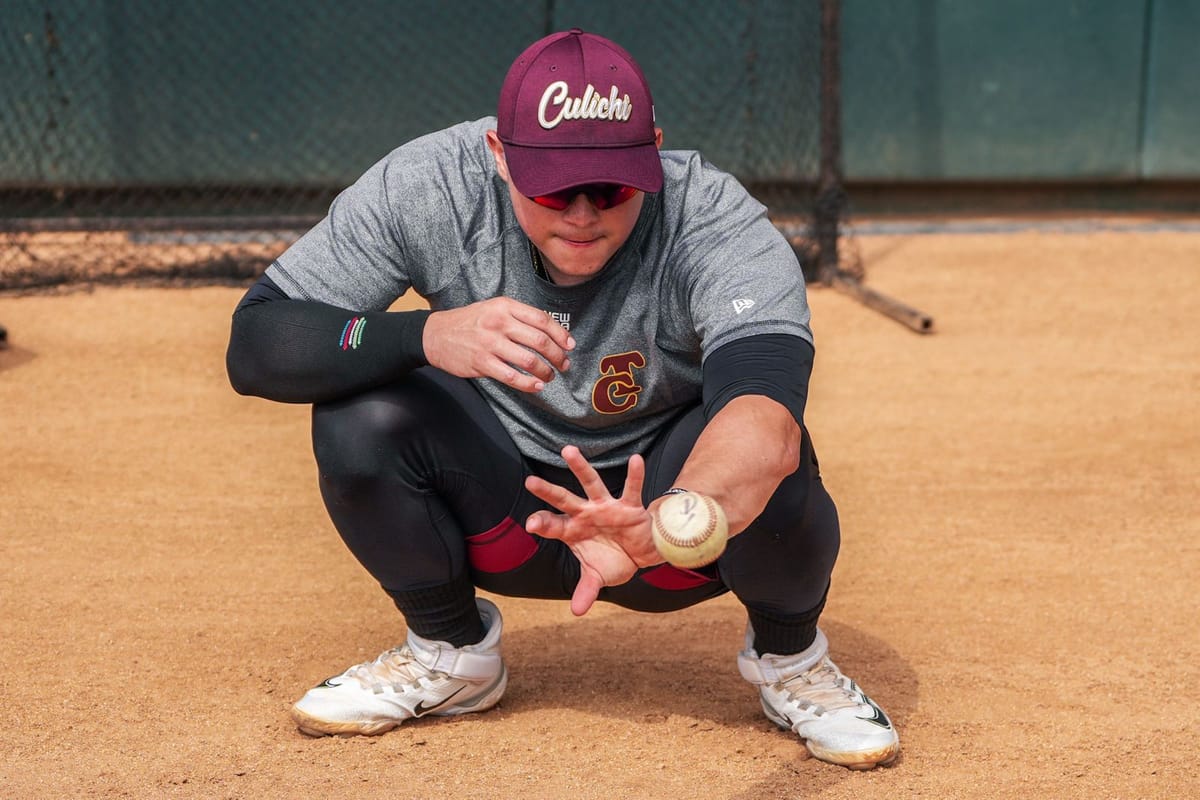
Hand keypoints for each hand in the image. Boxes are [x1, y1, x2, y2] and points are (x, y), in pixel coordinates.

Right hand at [422, 298, 574, 392]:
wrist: (435, 335)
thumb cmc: (469, 322)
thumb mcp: (493, 308)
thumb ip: (518, 317)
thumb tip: (549, 332)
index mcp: (505, 306)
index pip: (541, 320)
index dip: (560, 334)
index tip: (570, 345)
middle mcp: (499, 323)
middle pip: (539, 341)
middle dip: (557, 356)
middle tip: (564, 364)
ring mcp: (490, 344)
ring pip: (529, 360)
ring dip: (546, 372)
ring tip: (550, 377)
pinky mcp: (482, 363)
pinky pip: (512, 377)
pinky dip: (528, 384)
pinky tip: (536, 386)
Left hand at [524, 446, 661, 615]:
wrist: (642, 554)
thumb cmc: (614, 560)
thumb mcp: (598, 578)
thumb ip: (586, 591)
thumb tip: (576, 612)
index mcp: (573, 531)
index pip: (553, 525)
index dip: (542, 523)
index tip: (531, 523)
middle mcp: (586, 514)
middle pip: (564, 500)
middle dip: (548, 491)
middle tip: (530, 481)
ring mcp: (606, 508)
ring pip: (591, 484)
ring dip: (580, 468)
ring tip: (568, 451)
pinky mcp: (629, 506)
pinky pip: (632, 488)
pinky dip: (635, 474)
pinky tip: (635, 459)